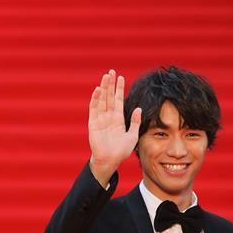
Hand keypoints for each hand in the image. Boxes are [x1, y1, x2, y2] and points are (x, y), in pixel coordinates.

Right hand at [87, 69, 140, 186]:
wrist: (110, 161)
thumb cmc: (121, 151)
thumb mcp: (132, 136)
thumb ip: (135, 122)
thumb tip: (138, 108)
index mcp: (118, 119)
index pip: (119, 100)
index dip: (120, 89)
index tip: (121, 77)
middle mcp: (108, 117)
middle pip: (109, 97)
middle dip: (110, 84)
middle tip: (111, 71)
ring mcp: (100, 119)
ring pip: (102, 100)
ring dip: (103, 88)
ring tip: (105, 76)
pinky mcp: (93, 123)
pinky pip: (94, 109)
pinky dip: (95, 99)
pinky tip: (98, 90)